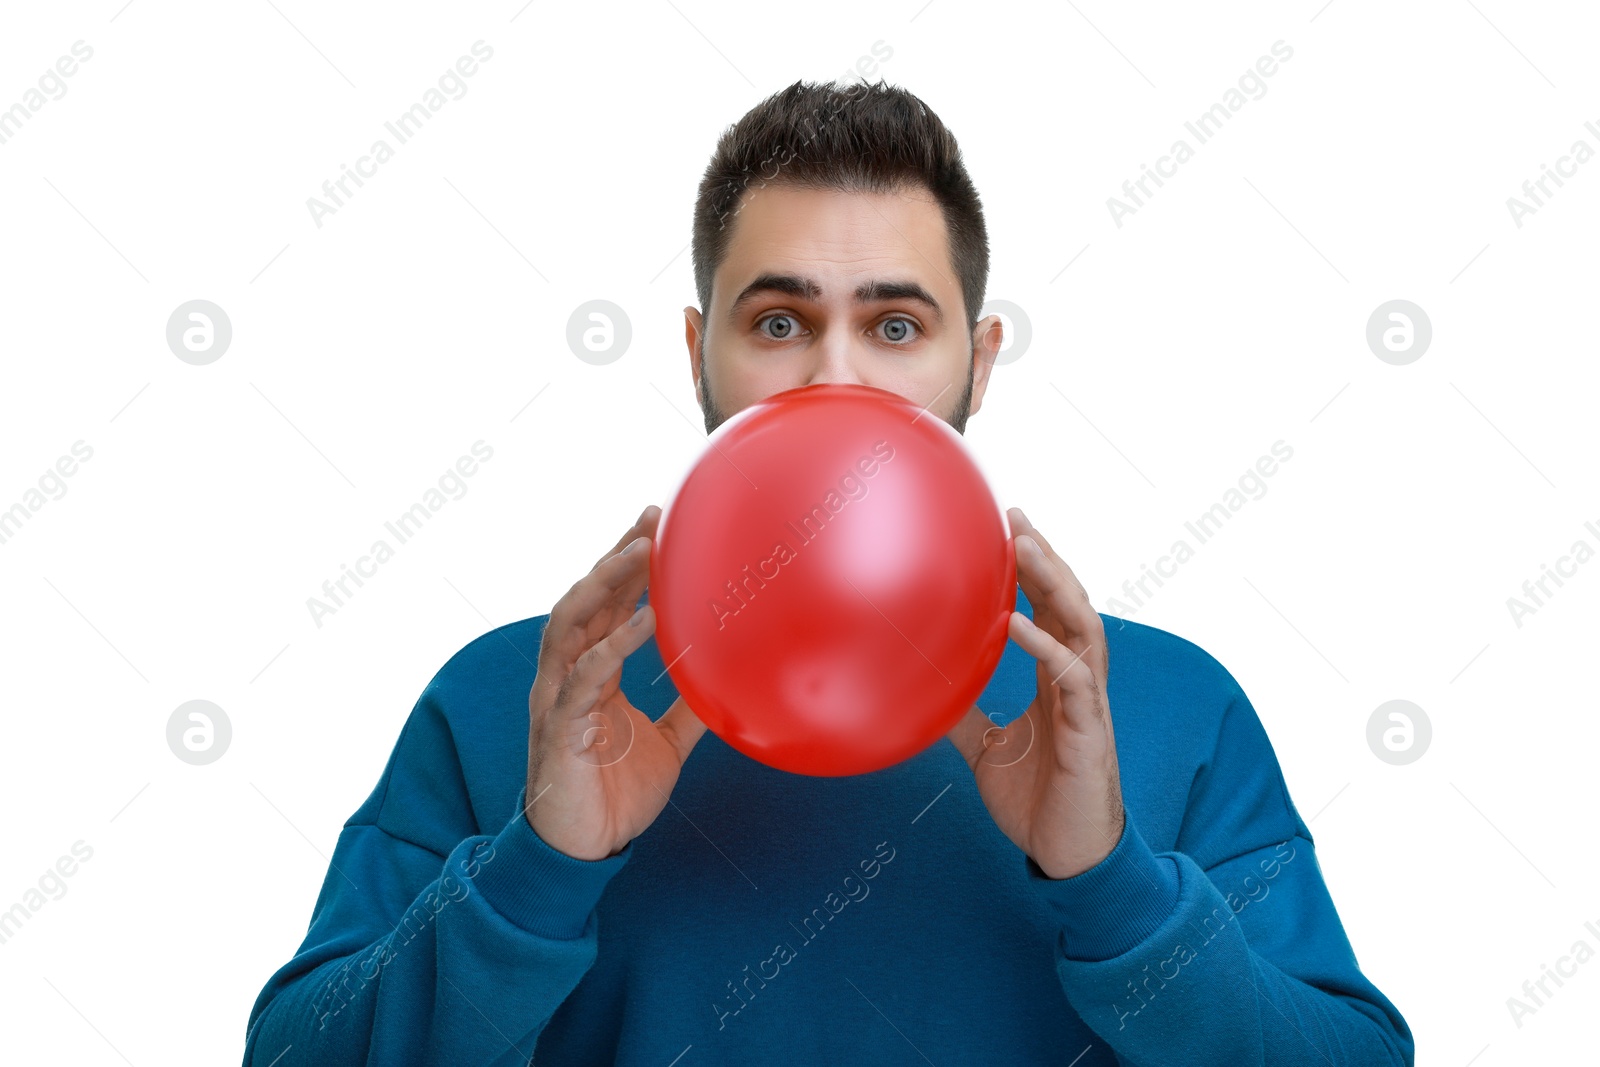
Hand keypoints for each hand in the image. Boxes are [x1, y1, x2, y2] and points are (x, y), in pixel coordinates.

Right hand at [524, 505, 707, 860]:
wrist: (582, 854)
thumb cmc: (615, 797)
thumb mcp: (667, 745)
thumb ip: (690, 708)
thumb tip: (729, 677)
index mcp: (590, 676)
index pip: (603, 607)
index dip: (624, 565)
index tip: (656, 524)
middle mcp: (566, 678)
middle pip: (584, 601)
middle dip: (615, 557)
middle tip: (652, 519)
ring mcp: (558, 700)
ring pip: (571, 626)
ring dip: (604, 585)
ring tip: (640, 553)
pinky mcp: (559, 730)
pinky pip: (583, 680)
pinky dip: (611, 646)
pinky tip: (644, 624)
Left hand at [946, 508, 1125, 879]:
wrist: (1069, 858)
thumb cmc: (1038, 803)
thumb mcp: (988, 750)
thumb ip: (963, 714)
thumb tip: (923, 688)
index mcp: (1058, 682)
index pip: (1053, 610)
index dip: (1036, 570)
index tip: (1009, 527)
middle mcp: (1078, 683)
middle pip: (1071, 604)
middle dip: (1048, 557)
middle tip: (1016, 515)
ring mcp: (1089, 705)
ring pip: (1082, 628)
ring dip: (1055, 584)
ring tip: (1026, 547)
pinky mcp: (1089, 733)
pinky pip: (1073, 680)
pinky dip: (1046, 647)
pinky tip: (1017, 624)